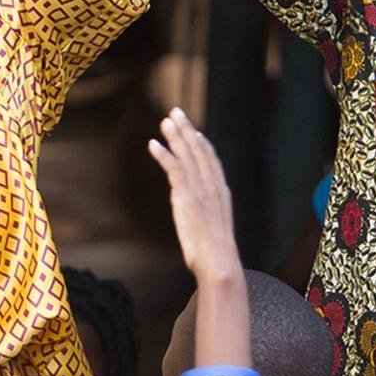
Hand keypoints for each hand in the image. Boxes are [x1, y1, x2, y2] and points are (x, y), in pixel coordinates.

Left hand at [147, 108, 241, 282]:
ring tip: (165, 120)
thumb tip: (197, 213)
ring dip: (176, 136)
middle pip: (200, 151)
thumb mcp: (212, 228)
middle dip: (187, 130)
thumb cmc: (214, 253)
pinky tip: (154, 144)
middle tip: (176, 112)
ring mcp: (202, 190)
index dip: (202, 144)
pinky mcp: (188, 197)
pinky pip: (175, 169)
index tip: (194, 131)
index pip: (212, 161)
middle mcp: (213, 186)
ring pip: (188, 155)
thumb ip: (206, 214)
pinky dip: (164, 155)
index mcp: (221, 192)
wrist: (218, 263)